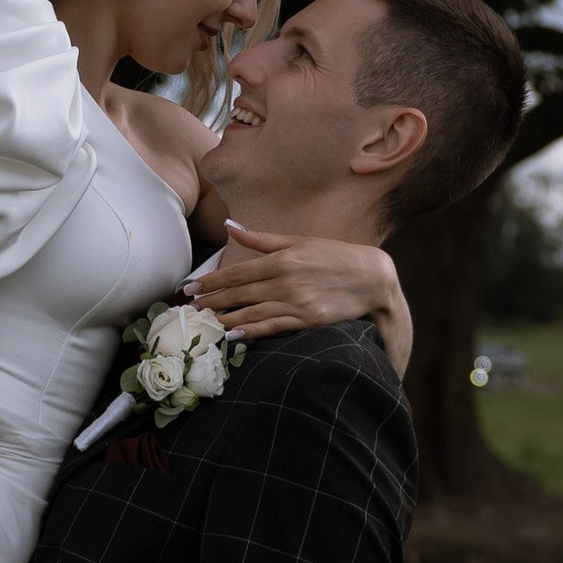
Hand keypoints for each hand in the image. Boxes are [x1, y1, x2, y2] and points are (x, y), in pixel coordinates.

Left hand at [191, 226, 411, 380]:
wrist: (372, 279)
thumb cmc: (335, 257)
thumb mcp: (300, 241)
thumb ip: (263, 240)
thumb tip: (231, 227)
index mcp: (282, 259)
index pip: (238, 272)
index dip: (212, 281)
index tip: (191, 287)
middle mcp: (286, 281)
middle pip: (240, 293)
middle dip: (212, 301)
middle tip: (189, 308)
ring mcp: (296, 302)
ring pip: (251, 312)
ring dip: (225, 319)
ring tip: (204, 323)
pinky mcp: (307, 320)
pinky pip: (272, 327)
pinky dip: (251, 332)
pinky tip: (233, 335)